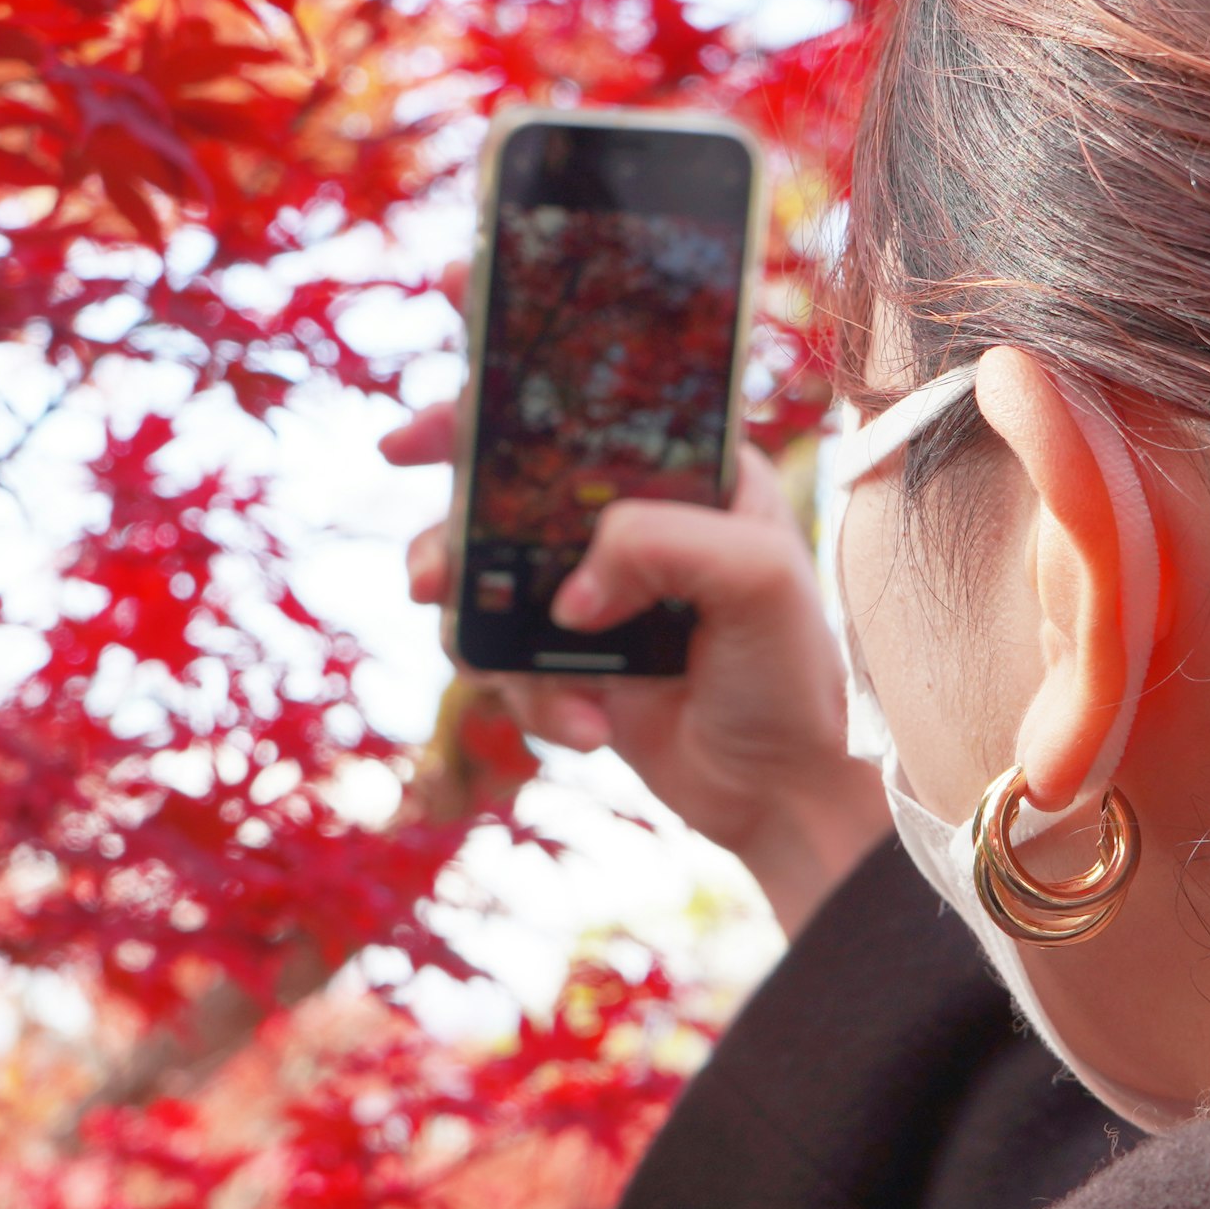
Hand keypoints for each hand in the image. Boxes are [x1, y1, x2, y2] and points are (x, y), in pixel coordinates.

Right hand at [385, 392, 892, 935]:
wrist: (788, 791)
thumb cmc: (794, 672)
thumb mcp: (756, 578)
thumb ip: (660, 543)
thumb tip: (568, 595)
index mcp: (683, 476)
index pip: (572, 421)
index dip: (485, 417)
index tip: (415, 441)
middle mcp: (630, 527)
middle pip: (500, 504)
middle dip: (450, 543)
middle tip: (429, 577)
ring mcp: (595, 597)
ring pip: (485, 592)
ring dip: (483, 637)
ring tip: (513, 674)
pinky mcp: (572, 664)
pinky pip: (506, 670)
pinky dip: (533, 703)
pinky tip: (592, 729)